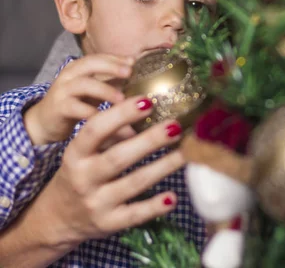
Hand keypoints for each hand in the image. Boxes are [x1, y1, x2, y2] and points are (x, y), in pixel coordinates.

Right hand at [23, 54, 132, 144]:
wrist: (45, 122)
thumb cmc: (74, 103)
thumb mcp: (94, 90)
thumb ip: (111, 81)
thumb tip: (137, 74)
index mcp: (79, 67)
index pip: (99, 56)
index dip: (116, 58)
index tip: (135, 62)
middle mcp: (69, 75)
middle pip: (90, 64)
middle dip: (111, 66)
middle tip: (130, 73)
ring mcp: (62, 90)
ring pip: (84, 84)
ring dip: (105, 90)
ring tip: (122, 99)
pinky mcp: (58, 108)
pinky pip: (76, 108)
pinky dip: (92, 112)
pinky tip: (106, 118)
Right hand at [25, 96, 183, 255]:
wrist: (58, 217)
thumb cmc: (79, 172)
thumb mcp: (84, 151)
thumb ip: (109, 134)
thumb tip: (146, 110)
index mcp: (75, 153)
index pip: (96, 130)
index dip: (121, 114)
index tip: (147, 101)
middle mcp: (84, 178)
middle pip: (118, 157)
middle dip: (149, 140)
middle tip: (174, 125)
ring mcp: (96, 203)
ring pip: (133, 183)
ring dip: (162, 167)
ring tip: (184, 152)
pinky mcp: (108, 224)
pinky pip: (135, 214)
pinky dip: (154, 206)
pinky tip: (173, 197)